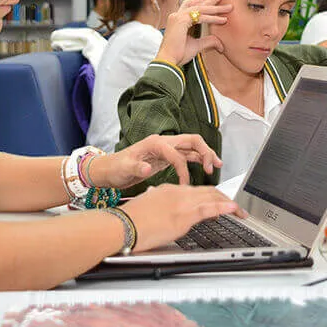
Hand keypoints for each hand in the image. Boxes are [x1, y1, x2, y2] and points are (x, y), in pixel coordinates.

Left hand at [89, 134, 221, 188]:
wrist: (109, 170)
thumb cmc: (115, 168)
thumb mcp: (123, 169)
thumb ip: (136, 168)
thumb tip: (147, 168)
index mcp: (155, 143)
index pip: (177, 153)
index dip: (184, 169)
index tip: (185, 185)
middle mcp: (163, 143)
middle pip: (191, 141)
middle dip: (205, 152)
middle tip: (214, 166)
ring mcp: (166, 149)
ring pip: (192, 148)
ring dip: (205, 155)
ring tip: (217, 165)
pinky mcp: (166, 157)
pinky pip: (187, 156)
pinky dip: (198, 160)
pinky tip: (206, 167)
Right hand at [121, 184, 244, 251]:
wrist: (123, 226)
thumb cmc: (132, 219)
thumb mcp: (147, 205)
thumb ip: (157, 202)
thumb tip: (159, 203)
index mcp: (169, 190)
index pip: (196, 190)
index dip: (212, 196)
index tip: (221, 203)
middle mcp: (178, 193)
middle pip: (208, 191)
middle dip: (225, 198)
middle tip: (237, 208)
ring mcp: (181, 203)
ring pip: (212, 198)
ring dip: (230, 204)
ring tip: (241, 212)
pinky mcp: (183, 215)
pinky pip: (208, 208)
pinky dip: (223, 207)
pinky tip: (233, 208)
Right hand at [155, 0, 231, 65]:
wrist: (168, 61)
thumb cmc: (178, 54)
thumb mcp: (197, 46)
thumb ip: (208, 41)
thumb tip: (220, 44)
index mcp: (178, 19)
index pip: (194, 6)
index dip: (206, 2)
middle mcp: (176, 15)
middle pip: (197, 3)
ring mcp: (177, 17)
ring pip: (200, 8)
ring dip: (215, 8)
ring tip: (228, 8)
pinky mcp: (180, 21)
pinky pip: (199, 17)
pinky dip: (211, 18)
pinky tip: (221, 20)